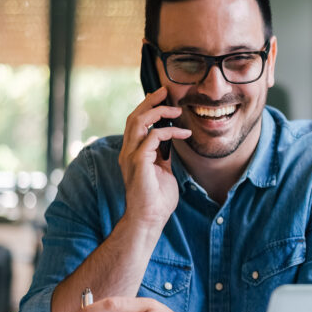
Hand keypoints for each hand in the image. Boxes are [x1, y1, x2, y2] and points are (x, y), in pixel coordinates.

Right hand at [118, 88, 190, 229]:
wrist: (149, 219)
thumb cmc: (157, 199)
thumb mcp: (162, 171)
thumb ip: (162, 156)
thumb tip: (170, 143)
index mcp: (132, 153)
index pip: (135, 123)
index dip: (147, 108)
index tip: (162, 98)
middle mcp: (127, 152)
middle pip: (133, 117)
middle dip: (149, 101)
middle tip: (165, 91)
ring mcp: (131, 156)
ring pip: (138, 122)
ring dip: (157, 112)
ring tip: (175, 109)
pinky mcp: (138, 162)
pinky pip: (152, 137)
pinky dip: (169, 132)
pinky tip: (184, 134)